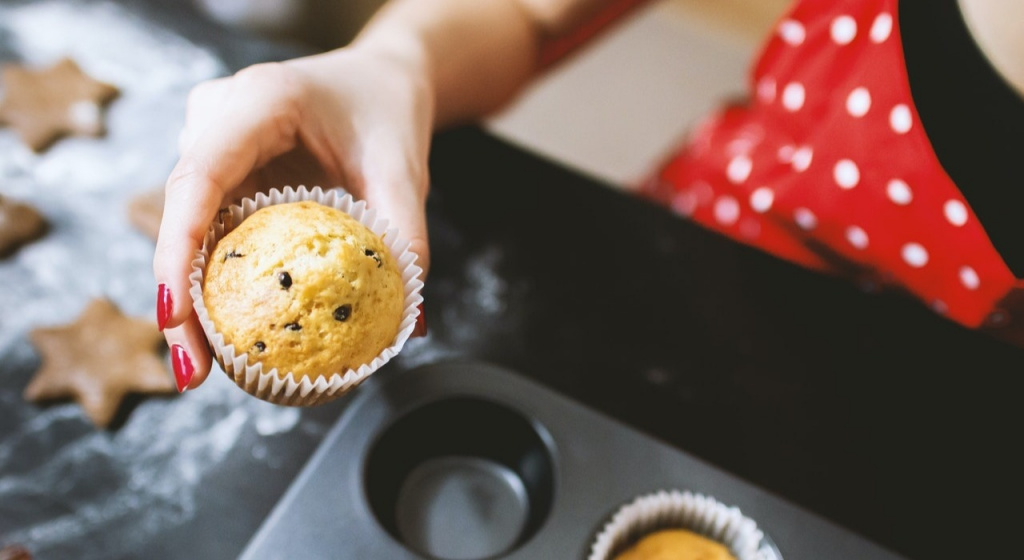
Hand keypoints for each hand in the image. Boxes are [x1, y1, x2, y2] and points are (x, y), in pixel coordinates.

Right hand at [153, 47, 433, 391]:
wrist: (379, 81)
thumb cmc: (386, 113)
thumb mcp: (403, 168)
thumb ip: (406, 236)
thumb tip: (410, 325)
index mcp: (258, 101)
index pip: (199, 177)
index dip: (178, 249)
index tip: (176, 315)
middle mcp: (218, 118)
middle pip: (181, 214)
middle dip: (178, 298)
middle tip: (192, 372)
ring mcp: (211, 144)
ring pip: (187, 229)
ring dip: (192, 298)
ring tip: (201, 368)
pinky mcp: (219, 172)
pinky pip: (208, 231)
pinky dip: (215, 281)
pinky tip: (226, 333)